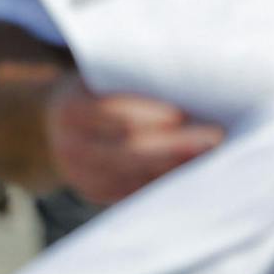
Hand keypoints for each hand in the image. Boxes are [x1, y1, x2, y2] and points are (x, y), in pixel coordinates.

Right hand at [44, 74, 224, 202]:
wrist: (58, 125)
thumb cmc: (96, 92)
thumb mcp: (101, 78)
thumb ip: (133, 83)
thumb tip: (191, 91)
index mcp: (70, 110)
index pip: (114, 113)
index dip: (152, 114)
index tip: (187, 114)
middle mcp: (71, 147)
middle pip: (129, 150)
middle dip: (175, 146)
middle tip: (215, 139)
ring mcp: (82, 176)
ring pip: (137, 177)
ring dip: (177, 168)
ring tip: (214, 157)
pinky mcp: (98, 195)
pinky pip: (138, 193)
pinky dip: (167, 184)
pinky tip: (194, 174)